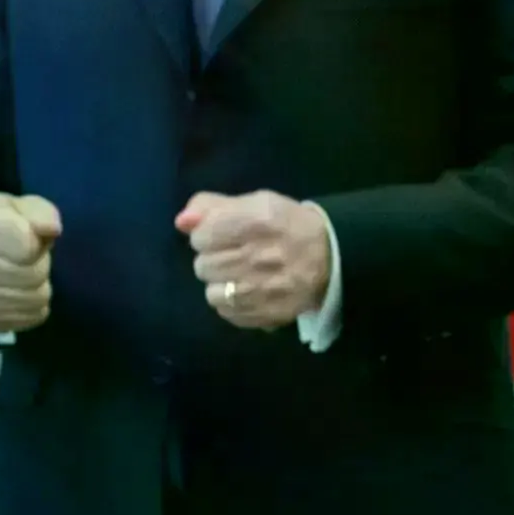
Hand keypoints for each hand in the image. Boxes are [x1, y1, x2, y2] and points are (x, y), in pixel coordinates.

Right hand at [0, 193, 59, 332]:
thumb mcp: (19, 206)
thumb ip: (40, 214)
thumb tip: (53, 230)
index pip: (27, 248)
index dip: (38, 242)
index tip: (29, 237)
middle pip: (35, 274)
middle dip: (41, 263)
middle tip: (28, 257)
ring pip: (38, 298)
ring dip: (40, 285)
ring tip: (23, 273)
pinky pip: (35, 316)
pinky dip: (35, 304)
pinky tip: (20, 291)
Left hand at [176, 190, 331, 329]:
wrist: (331, 255)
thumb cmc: (288, 224)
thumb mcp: (256, 202)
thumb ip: (213, 207)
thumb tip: (182, 221)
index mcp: (253, 222)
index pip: (200, 237)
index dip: (209, 235)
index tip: (225, 234)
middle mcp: (256, 256)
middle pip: (203, 266)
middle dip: (215, 259)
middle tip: (237, 255)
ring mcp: (261, 289)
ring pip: (212, 292)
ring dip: (223, 284)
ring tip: (242, 276)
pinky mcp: (266, 313)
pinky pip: (227, 313)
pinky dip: (234, 304)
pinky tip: (249, 292)